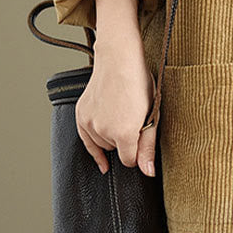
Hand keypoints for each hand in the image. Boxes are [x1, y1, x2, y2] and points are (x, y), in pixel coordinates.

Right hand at [74, 30, 157, 177]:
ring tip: (121, 119)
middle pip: (116, 151)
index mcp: (124, 133)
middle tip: (133, 121)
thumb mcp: (152, 113)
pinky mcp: (81, 115)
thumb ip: (148, 146)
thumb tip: (147, 172)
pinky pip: (86, 140)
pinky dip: (94, 147)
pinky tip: (102, 161)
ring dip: (111, 139)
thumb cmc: (139, 82)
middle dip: (126, 142)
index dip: (138, 154)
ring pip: (102, 145)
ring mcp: (90, 124)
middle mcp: (104, 131)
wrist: (119, 59)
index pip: (130, 160)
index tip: (142, 143)